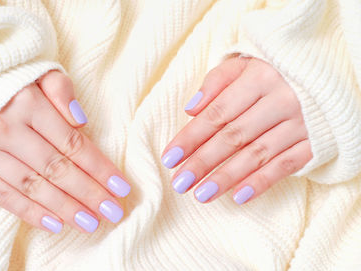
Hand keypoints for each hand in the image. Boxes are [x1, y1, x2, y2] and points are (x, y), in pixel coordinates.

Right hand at [0, 71, 130, 233]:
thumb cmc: (5, 85)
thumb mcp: (35, 75)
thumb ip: (60, 90)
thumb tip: (81, 121)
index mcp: (28, 104)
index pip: (73, 144)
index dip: (100, 168)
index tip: (121, 187)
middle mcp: (7, 130)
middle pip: (58, 169)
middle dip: (90, 194)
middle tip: (113, 212)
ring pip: (34, 187)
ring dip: (66, 208)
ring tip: (91, 223)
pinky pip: (2, 196)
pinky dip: (29, 213)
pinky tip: (55, 224)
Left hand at [161, 57, 311, 203]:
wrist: (326, 75)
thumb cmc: (273, 72)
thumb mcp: (245, 65)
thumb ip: (216, 82)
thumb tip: (191, 109)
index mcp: (259, 77)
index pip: (217, 113)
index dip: (191, 137)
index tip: (170, 157)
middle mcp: (281, 100)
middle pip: (234, 136)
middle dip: (203, 161)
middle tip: (179, 183)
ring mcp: (300, 123)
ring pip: (257, 155)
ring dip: (226, 177)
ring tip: (200, 194)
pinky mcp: (314, 142)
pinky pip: (286, 166)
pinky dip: (262, 182)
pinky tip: (238, 196)